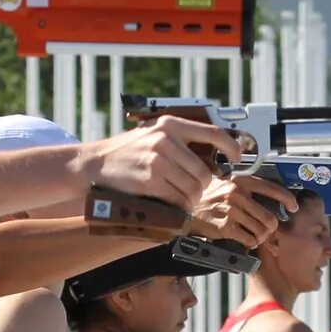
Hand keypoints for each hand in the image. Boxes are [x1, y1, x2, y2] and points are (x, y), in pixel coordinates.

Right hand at [76, 117, 241, 213]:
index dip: (231, 148)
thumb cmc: (126, 152)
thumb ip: (179, 141)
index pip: (213, 133)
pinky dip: (179, 207)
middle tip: (194, 192)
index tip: (237, 158)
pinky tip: (171, 205)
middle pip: (204, 171)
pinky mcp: (150, 180)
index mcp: (170, 124)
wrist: (93, 163)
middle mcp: (165, 139)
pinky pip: (178, 199)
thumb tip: (213, 155)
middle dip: (203, 187)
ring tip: (181, 200)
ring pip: (193, 188)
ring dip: (191, 200)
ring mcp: (158, 160)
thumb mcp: (152, 135)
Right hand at [183, 175, 291, 250]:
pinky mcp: (225, 227)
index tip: (293, 207)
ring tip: (254, 236)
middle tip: (266, 231)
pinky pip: (249, 239)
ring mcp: (231, 210)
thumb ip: (247, 190)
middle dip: (270, 228)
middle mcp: (237, 193)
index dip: (287, 199)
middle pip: (270, 217)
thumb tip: (273, 200)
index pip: (272, 188)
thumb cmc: (207, 199)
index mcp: (240, 180)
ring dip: (260, 237)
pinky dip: (250, 243)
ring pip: (261, 231)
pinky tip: (245, 241)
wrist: (184, 210)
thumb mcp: (226, 186)